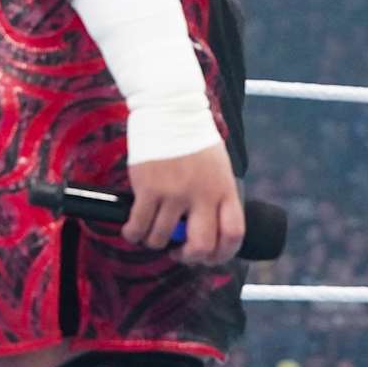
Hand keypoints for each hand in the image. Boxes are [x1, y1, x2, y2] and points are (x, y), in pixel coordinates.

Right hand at [122, 142, 244, 265]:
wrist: (171, 110)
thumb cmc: (194, 140)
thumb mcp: (218, 168)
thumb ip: (215, 197)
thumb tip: (206, 229)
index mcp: (224, 189)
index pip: (234, 233)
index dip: (223, 254)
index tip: (209, 256)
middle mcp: (203, 194)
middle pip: (202, 246)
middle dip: (189, 257)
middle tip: (178, 251)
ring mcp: (175, 193)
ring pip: (163, 239)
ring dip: (154, 242)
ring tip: (151, 232)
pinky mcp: (149, 189)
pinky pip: (139, 227)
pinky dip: (134, 234)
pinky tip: (133, 229)